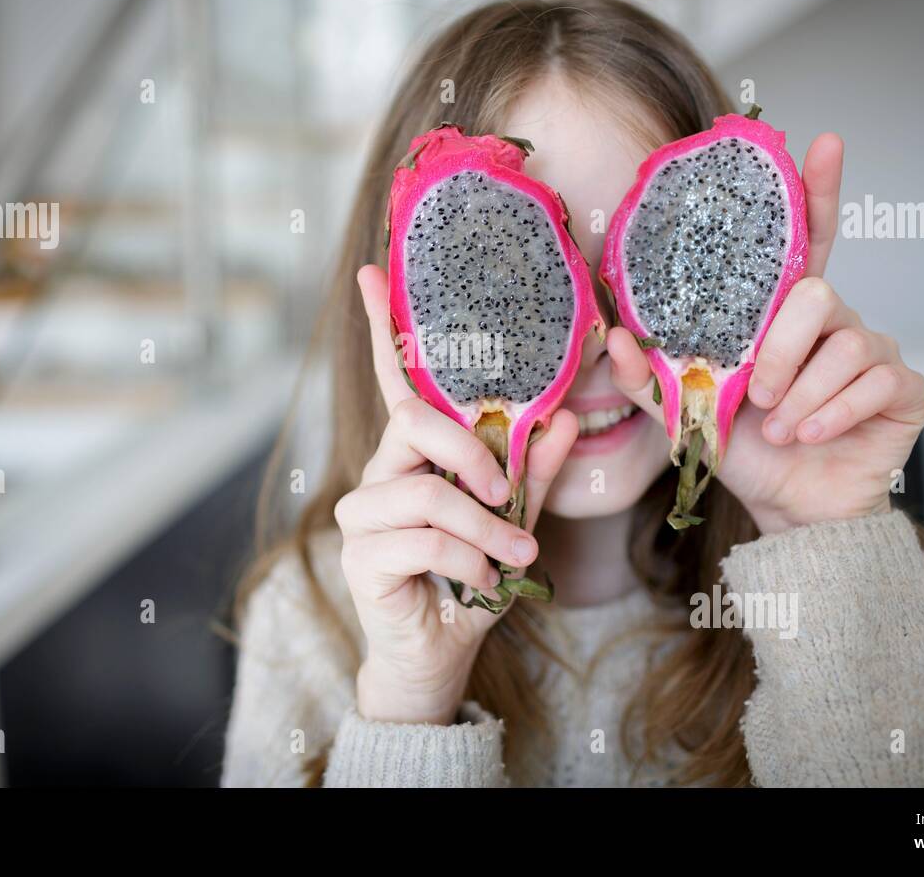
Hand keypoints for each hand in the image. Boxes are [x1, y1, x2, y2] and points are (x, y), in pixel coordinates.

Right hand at [336, 265, 577, 724]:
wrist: (442, 651)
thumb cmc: (474, 577)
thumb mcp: (516, 520)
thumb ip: (534, 472)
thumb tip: (563, 418)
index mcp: (414, 452)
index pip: (396, 380)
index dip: (384, 327)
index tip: (374, 271)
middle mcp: (380, 471)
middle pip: (413, 424)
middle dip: (472, 456)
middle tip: (505, 492)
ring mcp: (362, 512)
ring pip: (426, 492)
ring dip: (485, 528)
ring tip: (514, 558)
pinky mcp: (361, 555)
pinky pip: (424, 540)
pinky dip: (469, 562)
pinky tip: (483, 585)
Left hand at [607, 134, 923, 534]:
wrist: (787, 507)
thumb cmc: (743, 448)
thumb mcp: (684, 410)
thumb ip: (647, 375)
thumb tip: (611, 337)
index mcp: (783, 313)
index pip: (806, 240)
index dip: (816, 190)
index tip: (823, 143)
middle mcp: (833, 319)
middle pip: (816, 294)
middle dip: (780, 349)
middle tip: (759, 395)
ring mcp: (874, 350)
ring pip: (846, 341)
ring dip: (802, 393)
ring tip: (779, 427)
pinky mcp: (904, 387)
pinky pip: (875, 381)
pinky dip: (832, 413)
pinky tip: (808, 435)